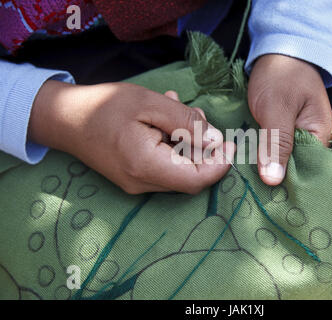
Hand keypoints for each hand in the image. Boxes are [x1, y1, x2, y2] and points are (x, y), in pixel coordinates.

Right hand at [29, 80, 235, 193]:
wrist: (64, 119)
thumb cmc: (104, 106)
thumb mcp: (150, 104)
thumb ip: (185, 122)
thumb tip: (215, 140)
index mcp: (147, 166)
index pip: (197, 180)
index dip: (220, 165)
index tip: (230, 142)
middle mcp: (143, 183)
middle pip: (191, 176)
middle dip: (203, 148)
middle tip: (198, 115)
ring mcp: (136, 183)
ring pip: (178, 169)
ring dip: (187, 142)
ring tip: (177, 109)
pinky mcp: (133, 177)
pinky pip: (163, 165)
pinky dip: (172, 144)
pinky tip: (165, 119)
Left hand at [248, 54, 331, 184]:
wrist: (278, 51)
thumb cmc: (282, 76)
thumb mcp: (277, 109)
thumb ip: (276, 144)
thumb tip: (274, 181)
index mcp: (321, 137)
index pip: (306, 172)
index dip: (286, 185)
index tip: (265, 198)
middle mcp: (312, 141)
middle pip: (293, 170)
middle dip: (273, 179)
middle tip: (249, 194)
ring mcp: (296, 137)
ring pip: (280, 162)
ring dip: (264, 169)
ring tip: (245, 185)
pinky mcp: (282, 133)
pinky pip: (272, 151)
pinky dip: (260, 157)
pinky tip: (247, 167)